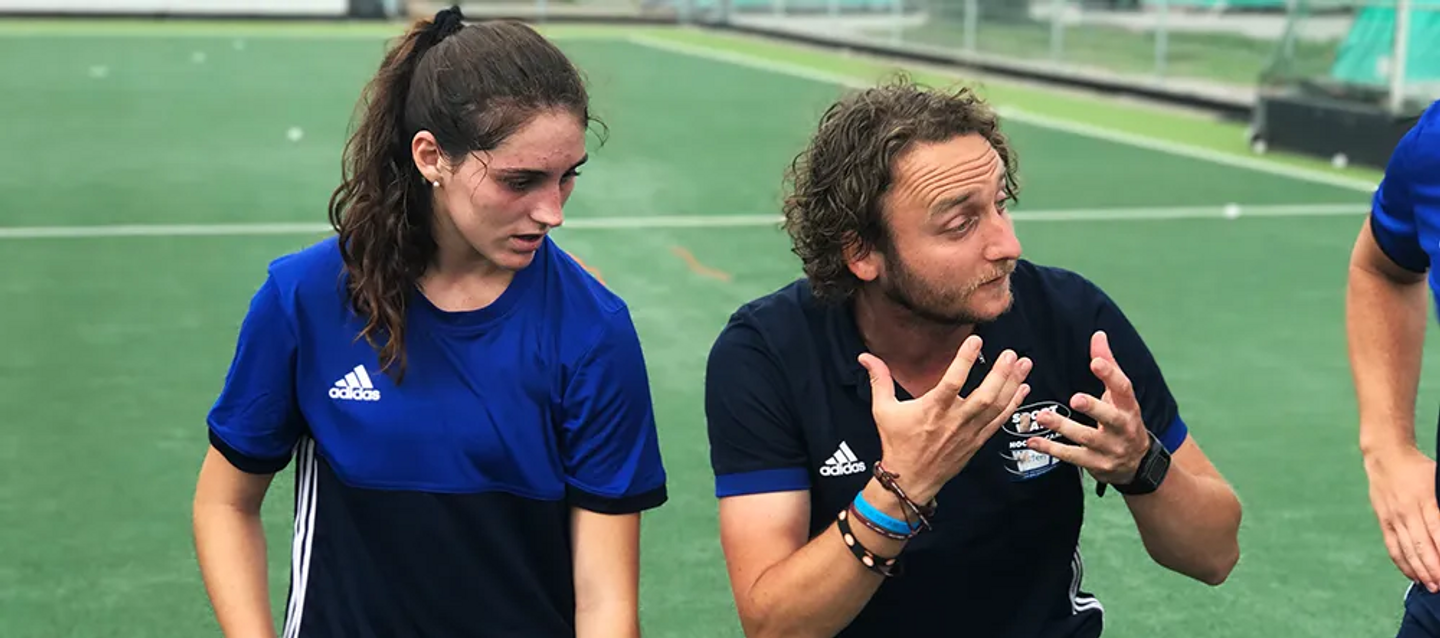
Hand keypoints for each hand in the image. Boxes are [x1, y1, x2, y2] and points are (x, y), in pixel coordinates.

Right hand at [858, 335, 1031, 502]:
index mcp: (932, 410)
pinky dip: (1013, 405)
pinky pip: (999, 421)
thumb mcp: (883, 410)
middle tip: (1012, 353)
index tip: (976, 340)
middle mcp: (954, 421)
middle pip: (984, 396)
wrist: (910, 479)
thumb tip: (865, 357)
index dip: (965, 360)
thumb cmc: (897, 443)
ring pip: (996, 407)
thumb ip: (879, 380)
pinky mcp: (977, 441)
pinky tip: (1023, 388)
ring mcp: (969, 432)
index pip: (952, 382)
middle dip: (1001, 374)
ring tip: (1025, 364)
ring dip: (1013, 385)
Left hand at [1026, 331, 1150, 485]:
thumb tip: (1098, 335)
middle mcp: (1122, 428)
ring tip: (1042, 416)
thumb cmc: (1123, 420)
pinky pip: (1072, 456)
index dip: (1111, 375)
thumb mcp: (1120, 395)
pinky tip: (1033, 441)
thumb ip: (1108, 365)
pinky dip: (1051, 448)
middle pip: (1110, 418)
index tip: (1096, 362)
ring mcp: (1110, 448)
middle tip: (1075, 398)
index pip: (1123, 389)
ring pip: (1087, 438)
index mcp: (1129, 407)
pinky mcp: (1095, 464)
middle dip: (1094, 408)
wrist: (1137, 464)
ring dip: (1063, 427)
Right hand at [1364, 445, 1439, 591]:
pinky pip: (1393, 546)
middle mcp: (1407, 511)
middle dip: (1434, 569)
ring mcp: (1393, 517)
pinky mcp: (1383, 521)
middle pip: (1421, 546)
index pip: (1437, 532)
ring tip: (1432, 586)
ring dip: (1420, 571)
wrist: (1385, 457)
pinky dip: (1402, 563)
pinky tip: (1413, 575)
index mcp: (1424, 499)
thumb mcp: (1439, 480)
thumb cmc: (1419, 468)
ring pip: (1406, 549)